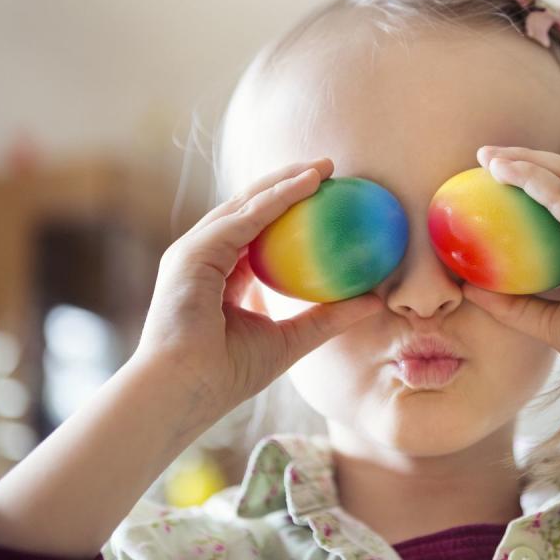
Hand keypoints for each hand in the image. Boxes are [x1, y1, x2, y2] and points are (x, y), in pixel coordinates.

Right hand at [133, 158, 384, 417]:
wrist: (183, 392)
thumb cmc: (228, 375)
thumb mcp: (291, 340)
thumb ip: (328, 317)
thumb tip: (376, 301)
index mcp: (221, 274)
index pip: (258, 232)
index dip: (291, 210)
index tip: (329, 197)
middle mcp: (206, 256)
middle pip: (250, 208)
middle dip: (288, 183)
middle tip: (330, 170)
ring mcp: (195, 251)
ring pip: (246, 204)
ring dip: (286, 181)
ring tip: (324, 168)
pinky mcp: (193, 251)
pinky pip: (244, 218)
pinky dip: (276, 199)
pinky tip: (307, 185)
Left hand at [460, 145, 559, 391]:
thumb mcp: (554, 321)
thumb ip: (517, 303)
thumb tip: (470, 287)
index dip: (546, 183)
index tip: (507, 179)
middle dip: (533, 160)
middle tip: (489, 158)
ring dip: (527, 163)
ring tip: (488, 158)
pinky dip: (533, 184)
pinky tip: (503, 176)